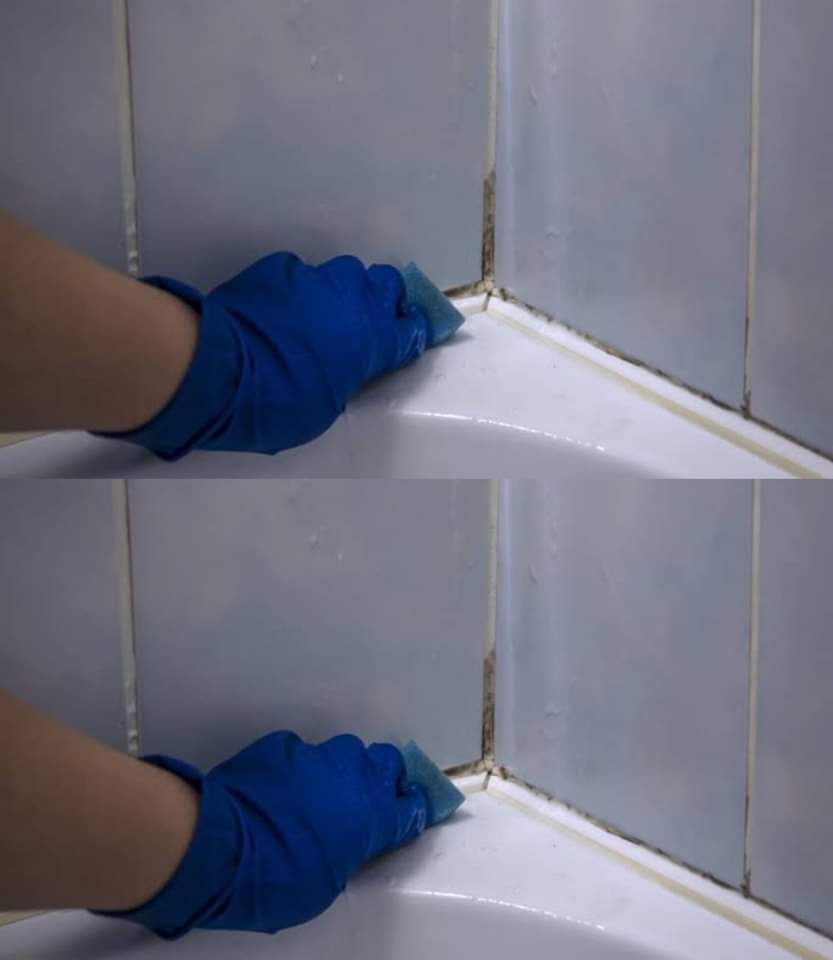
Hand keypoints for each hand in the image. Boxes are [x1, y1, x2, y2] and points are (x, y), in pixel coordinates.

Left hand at [101, 254, 433, 459]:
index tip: (410, 338)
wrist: (218, 371)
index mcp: (373, 338)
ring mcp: (314, 278)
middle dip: (383, 300)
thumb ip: (347, 374)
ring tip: (320, 316)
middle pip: (385, 283)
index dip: (414, 332)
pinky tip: (279, 311)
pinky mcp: (277, 269)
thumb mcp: (328, 404)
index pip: (413, 327)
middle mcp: (352, 298)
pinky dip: (298, 290)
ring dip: (340, 293)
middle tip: (368, 322)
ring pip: (342, 275)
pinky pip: (299, 275)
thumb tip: (342, 363)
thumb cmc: (279, 404)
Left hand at [102, 732, 427, 938]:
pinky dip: (299, 768)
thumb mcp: (329, 881)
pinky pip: (301, 753)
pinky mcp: (281, 746)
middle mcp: (352, 775)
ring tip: (322, 793)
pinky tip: (282, 788)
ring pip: (343, 753)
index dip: (413, 808)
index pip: (411, 803)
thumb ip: (350, 849)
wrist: (219, 846)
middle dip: (383, 777)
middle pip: (385, 761)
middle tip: (369, 799)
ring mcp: (315, 755)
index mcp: (371, 813)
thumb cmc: (278, 879)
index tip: (411, 813)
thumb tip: (347, 838)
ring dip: (341, 770)